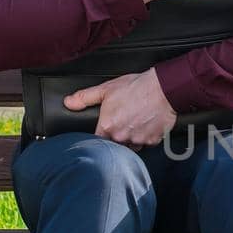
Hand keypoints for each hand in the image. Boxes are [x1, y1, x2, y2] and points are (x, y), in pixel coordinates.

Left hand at [63, 68, 177, 147]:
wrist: (163, 88)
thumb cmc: (136, 87)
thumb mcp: (106, 89)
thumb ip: (85, 98)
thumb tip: (69, 102)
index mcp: (107, 127)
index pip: (97, 140)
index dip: (101, 134)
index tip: (106, 127)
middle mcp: (121, 137)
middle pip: (115, 144)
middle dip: (117, 135)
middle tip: (124, 120)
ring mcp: (137, 140)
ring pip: (131, 145)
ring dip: (131, 137)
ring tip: (136, 121)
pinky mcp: (152, 141)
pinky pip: (146, 143)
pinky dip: (146, 136)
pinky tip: (147, 124)